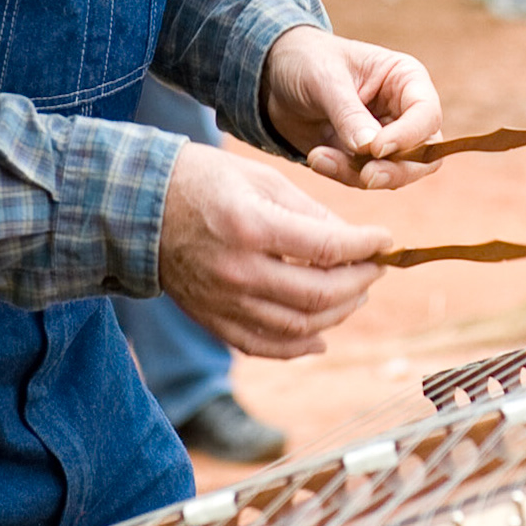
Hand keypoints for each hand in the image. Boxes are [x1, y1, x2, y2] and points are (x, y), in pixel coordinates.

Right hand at [158, 143, 393, 358]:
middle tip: (375, 268)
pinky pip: (265, 345)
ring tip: (355, 295)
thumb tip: (352, 242)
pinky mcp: (214, 319)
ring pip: (299, 327)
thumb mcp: (260, 178)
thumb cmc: (203, 181)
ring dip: (338, 314)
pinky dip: (299, 347)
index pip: (327, 248)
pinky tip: (321, 336)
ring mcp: (225, 301)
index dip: (365, 247)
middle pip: (319, 294)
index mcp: (252, 226)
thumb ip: (309, 212)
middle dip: (359, 283)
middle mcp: (239, 271)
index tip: (386, 240)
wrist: (139, 207)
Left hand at [262, 25, 441, 190]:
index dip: (409, 136)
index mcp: (406, 80)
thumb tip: (371, 149)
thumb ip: (349, 113)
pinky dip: (341, 174)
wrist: (273, 75)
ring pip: (395, 174)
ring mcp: (385, 138)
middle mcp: (403, 112)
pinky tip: (316, 157)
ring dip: (358, 174)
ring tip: (319, 157)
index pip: (427, 115)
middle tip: (366, 176)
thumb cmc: (307, 61)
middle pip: (424, 155)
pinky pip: (363, 178)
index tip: (377, 148)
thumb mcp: (326, 79)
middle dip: (396, 170)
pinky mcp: (362, 159)